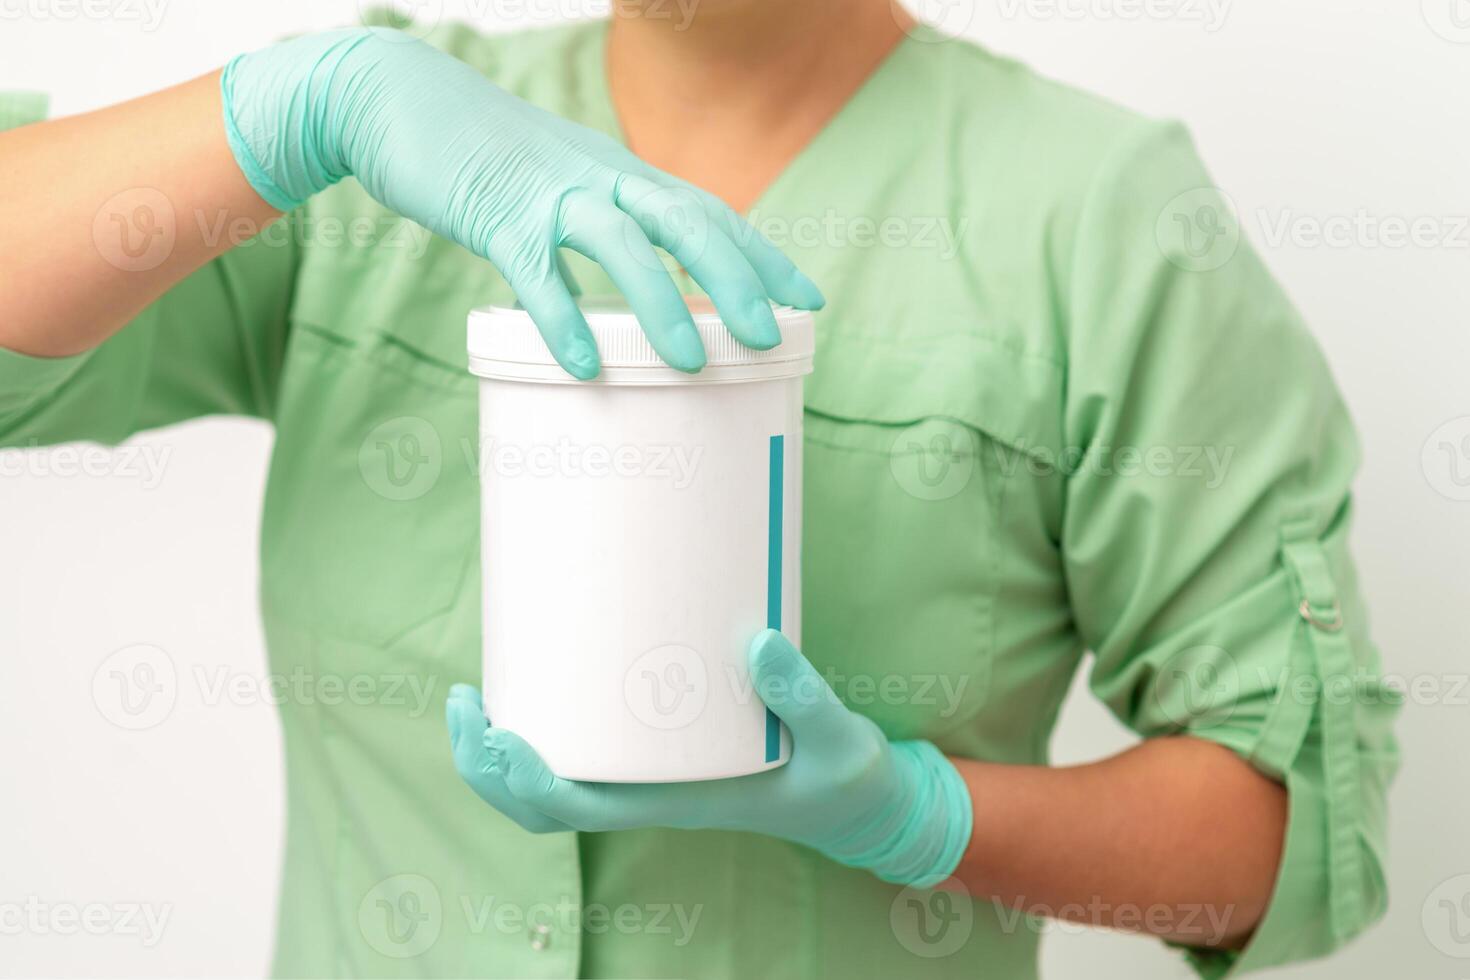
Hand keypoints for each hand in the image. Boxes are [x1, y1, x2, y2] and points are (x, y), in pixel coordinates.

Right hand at [220, 28, 824, 378]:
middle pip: (686, 221)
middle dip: (736, 278)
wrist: (394, 97)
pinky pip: (535, 269)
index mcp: (619, 173)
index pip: (710, 211)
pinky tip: (584, 365)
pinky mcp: (492, 211)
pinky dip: (562, 317)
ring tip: (692, 365)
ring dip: (661, 303)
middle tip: (771, 335)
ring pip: (621, 242)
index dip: (762, 256)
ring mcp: (547, 191)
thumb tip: (614, 305)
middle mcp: (598, 176)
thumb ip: (591, 233)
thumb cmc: (481, 153)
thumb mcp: (557, 183)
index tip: (808, 300)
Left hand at [446, 630, 972, 887]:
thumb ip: (802, 694)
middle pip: (539, 804)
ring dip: (496, 751)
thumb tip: (757, 640)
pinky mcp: (658, 754)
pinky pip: (581, 756)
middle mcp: (649, 794)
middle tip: (461, 699)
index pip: (577, 808)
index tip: (494, 730)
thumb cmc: (843, 779)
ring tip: (470, 697)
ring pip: (548, 787)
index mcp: (677, 801)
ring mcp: (648, 778)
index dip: (523, 778)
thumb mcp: (837, 738)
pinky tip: (533, 687)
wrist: (858, 802)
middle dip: (485, 762)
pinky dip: (539, 731)